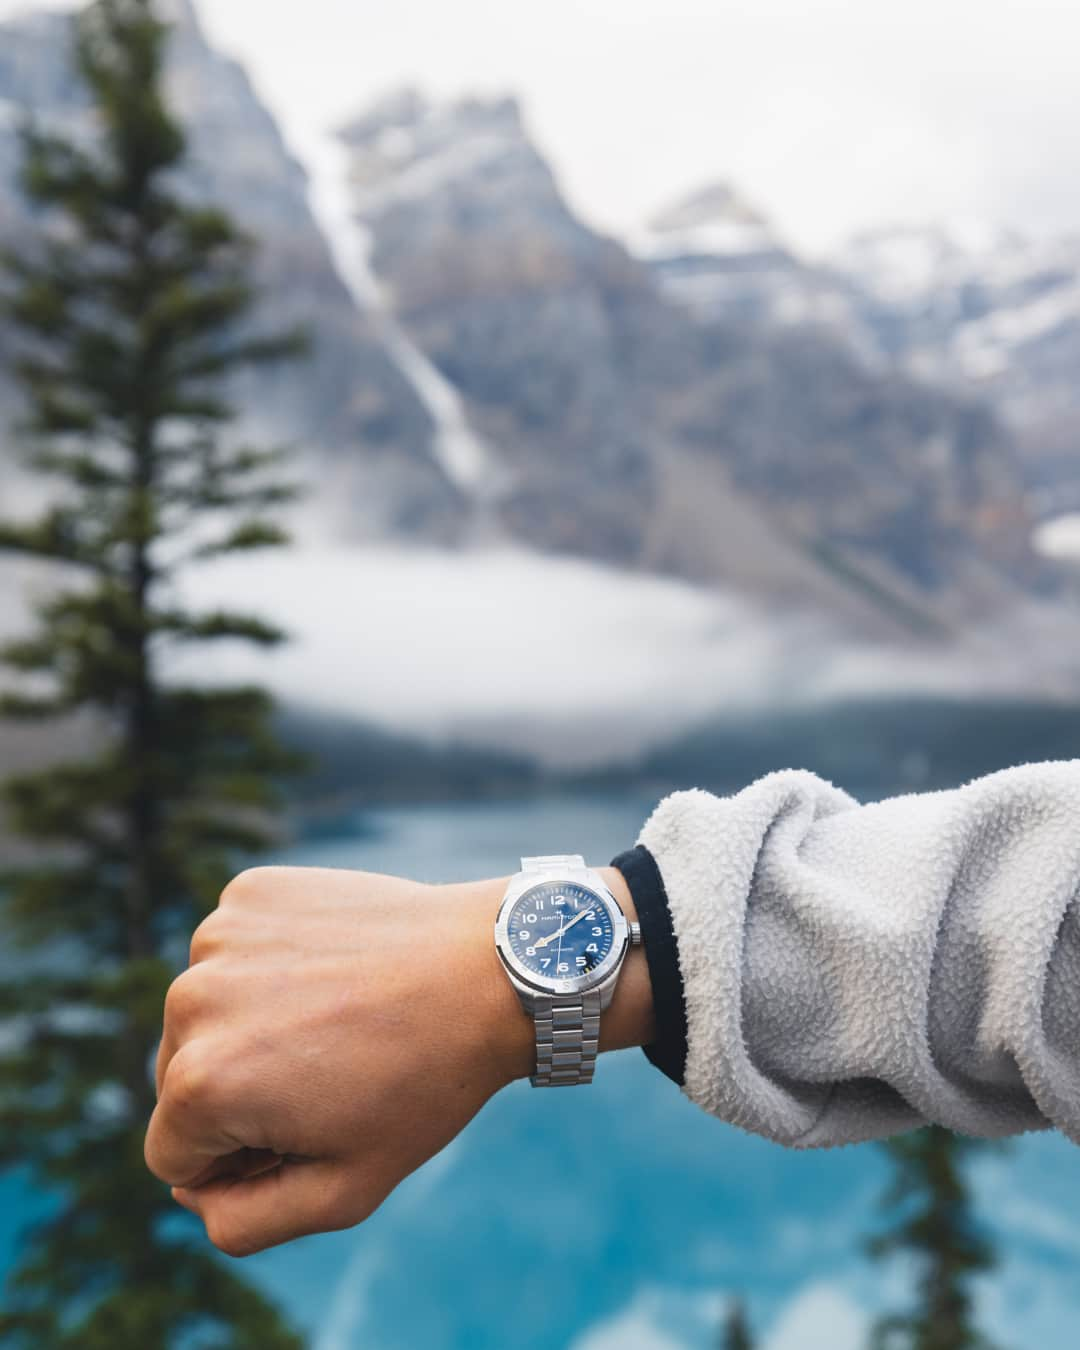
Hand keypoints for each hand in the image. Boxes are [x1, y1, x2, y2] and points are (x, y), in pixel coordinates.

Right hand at [144, 865, 652, 1256]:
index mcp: (202, 1084)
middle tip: (333, 1073)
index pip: (173, 1155)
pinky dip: (271, 965)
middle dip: (242, 1090)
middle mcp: (191, 1000)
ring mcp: (218, 935)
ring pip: (208, 1013)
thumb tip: (191, 1193)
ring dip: (253, 1026)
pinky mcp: (250, 891)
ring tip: (338, 1020)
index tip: (313, 1128)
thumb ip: (245, 1222)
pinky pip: (235, 953)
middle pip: (182, 1079)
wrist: (489, 968)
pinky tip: (334, 969)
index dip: (241, 1159)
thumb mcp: (344, 1191)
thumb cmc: (423, 1084)